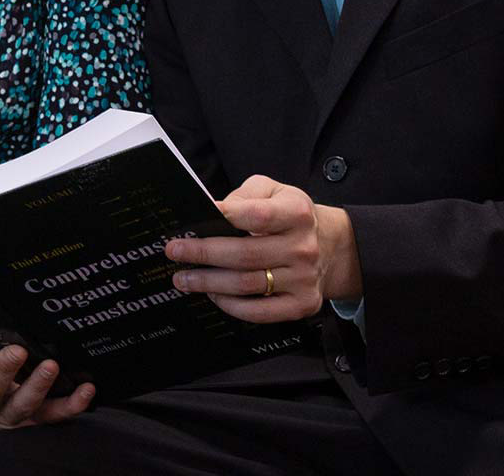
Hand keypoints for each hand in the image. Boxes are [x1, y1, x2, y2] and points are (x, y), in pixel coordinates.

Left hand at [165, 174, 361, 322]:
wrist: (330, 246)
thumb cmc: (289, 215)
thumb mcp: (273, 190)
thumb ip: (244, 195)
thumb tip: (212, 211)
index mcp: (297, 212)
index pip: (256, 216)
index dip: (223, 217)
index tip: (192, 223)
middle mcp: (303, 247)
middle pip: (244, 254)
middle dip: (202, 254)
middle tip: (174, 252)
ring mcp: (304, 279)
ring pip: (247, 284)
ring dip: (209, 283)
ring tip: (184, 278)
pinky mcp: (302, 304)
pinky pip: (260, 312)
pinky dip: (231, 306)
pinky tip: (213, 295)